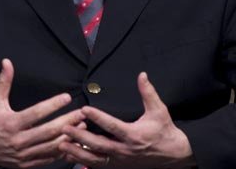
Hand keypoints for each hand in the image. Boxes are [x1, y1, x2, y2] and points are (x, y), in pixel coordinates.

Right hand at [0, 59, 84, 167]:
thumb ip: (3, 81)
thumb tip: (7, 62)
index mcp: (11, 124)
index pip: (36, 113)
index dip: (52, 105)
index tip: (67, 97)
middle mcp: (18, 141)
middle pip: (47, 131)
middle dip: (67, 121)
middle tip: (81, 113)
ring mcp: (23, 155)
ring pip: (49, 147)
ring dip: (68, 137)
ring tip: (82, 126)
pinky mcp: (26, 164)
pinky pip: (46, 159)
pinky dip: (61, 152)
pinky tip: (73, 143)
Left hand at [59, 72, 194, 168]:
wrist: (174, 155)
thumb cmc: (164, 130)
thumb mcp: (159, 110)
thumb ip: (148, 92)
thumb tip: (142, 74)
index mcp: (133, 135)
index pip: (111, 125)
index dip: (97, 117)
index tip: (83, 109)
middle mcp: (125, 150)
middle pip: (98, 144)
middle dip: (80, 136)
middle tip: (64, 128)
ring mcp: (121, 161)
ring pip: (95, 159)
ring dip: (77, 152)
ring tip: (61, 145)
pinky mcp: (119, 167)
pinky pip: (99, 166)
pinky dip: (84, 162)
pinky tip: (71, 156)